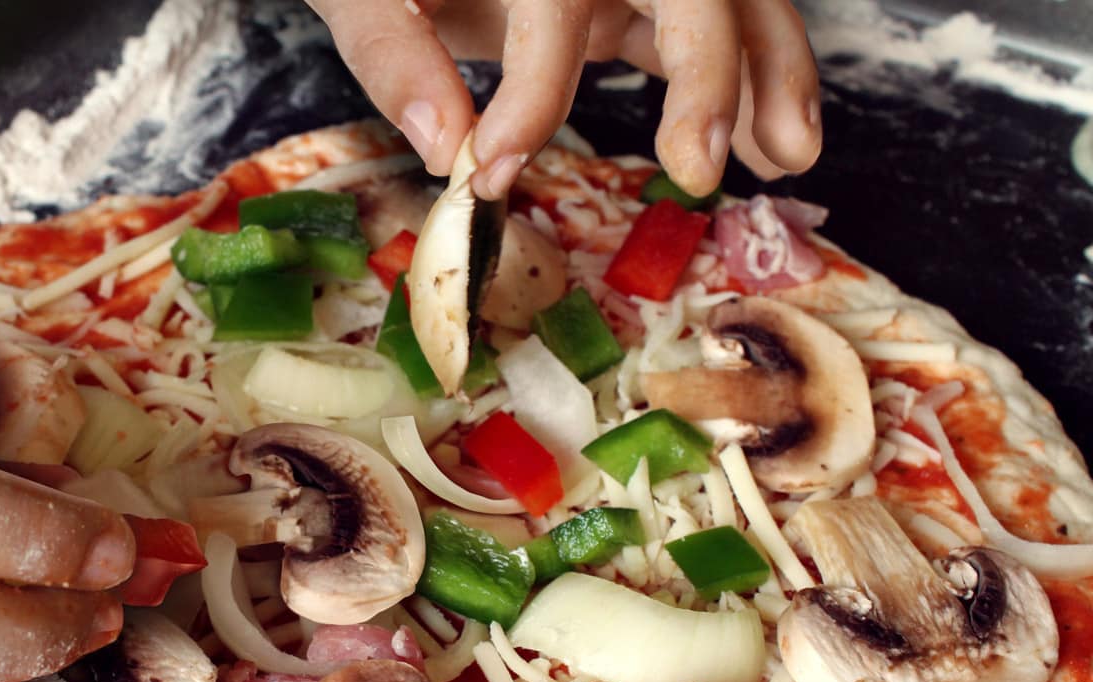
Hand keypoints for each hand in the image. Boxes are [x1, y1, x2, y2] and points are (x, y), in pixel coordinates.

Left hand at [307, 0, 821, 198]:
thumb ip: (391, 53)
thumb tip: (444, 146)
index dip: (534, 86)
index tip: (498, 166)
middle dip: (709, 72)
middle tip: (695, 167)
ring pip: (736, 1)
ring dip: (771, 74)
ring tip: (788, 158)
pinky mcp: (639, 1)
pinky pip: (723, 31)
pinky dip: (756, 86)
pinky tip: (771, 148)